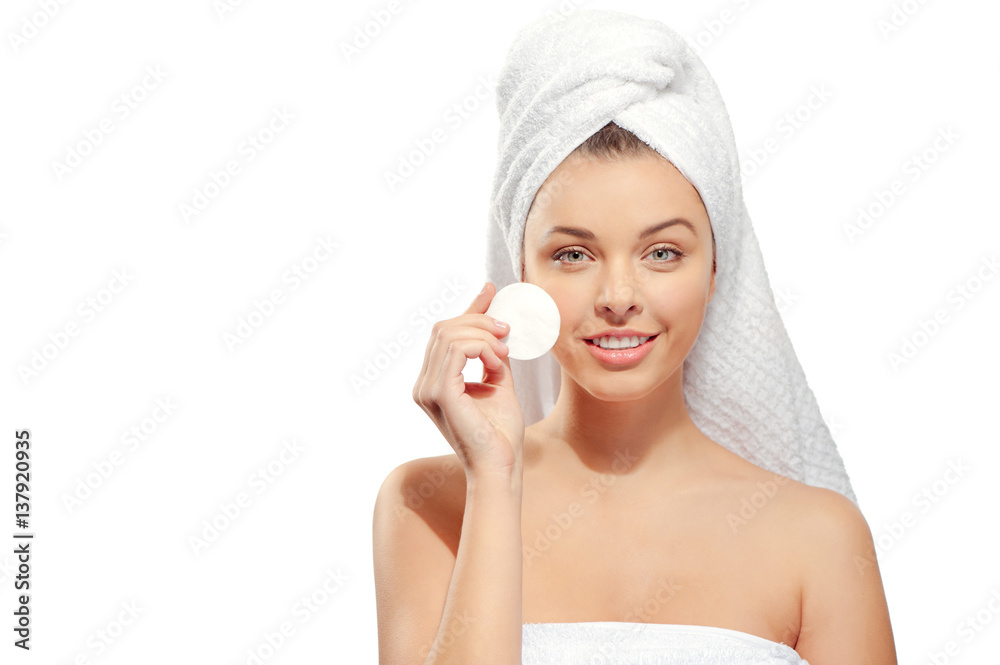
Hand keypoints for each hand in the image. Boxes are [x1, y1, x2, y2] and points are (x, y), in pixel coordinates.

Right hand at [412, 282, 524, 478]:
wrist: (501, 463)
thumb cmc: (500, 432)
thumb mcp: (497, 380)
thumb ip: (492, 353)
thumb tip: (496, 322)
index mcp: (433, 382)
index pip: (445, 335)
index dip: (468, 311)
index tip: (490, 291)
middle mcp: (423, 384)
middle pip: (444, 328)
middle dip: (479, 321)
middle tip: (507, 330)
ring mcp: (426, 389)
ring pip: (450, 335)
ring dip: (483, 335)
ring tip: (504, 353)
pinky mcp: (438, 393)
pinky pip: (458, 350)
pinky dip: (482, 347)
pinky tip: (497, 361)